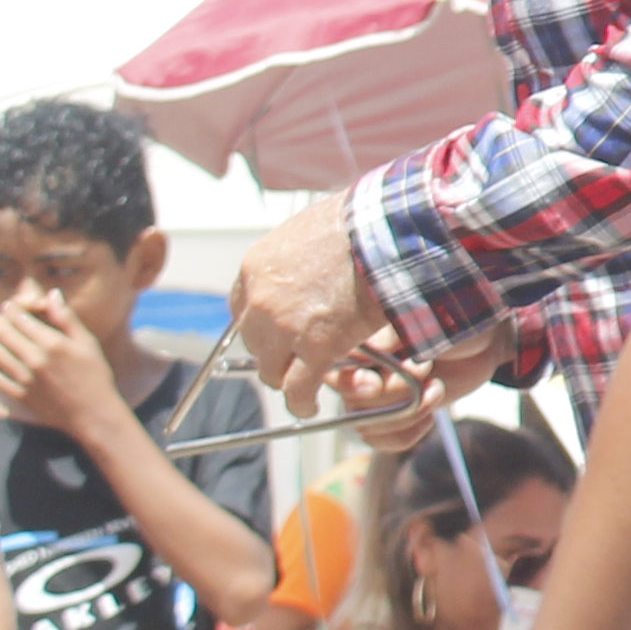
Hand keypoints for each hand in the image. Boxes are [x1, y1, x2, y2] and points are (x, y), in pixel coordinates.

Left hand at [0, 287, 126, 440]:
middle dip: (0, 321)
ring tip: (1, 338)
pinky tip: (3, 362)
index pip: (21, 319)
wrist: (92, 413)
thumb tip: (52, 294)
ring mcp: (23, 378)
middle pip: (3, 333)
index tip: (10, 305)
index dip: (11, 309)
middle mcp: (34, 359)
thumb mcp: (87, 343)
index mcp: (52, 344)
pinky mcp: (18, 394)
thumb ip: (66, 318)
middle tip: (3, 319)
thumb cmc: (95, 375)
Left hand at [227, 200, 413, 418]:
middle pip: (254, 342)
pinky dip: (302, 402)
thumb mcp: (315, 227)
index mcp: (257, 267)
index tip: (271, 331)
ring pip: (272, 369)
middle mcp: (260, 301)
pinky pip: (299, 389)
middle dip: (272, 351)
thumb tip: (314, 258)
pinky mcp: (315, 349)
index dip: (257, 324)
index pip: (240, 308)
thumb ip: (301, 252)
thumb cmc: (364, 221)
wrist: (390, 232)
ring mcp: (285, 328)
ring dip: (286, 378)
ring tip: (300, 386)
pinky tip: (309, 407)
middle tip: (291, 356)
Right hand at [337, 331, 507, 454]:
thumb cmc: (452, 320)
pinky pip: (380, 441)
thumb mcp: (423, 319)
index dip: (350, 384)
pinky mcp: (391, 415)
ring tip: (436, 390)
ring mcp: (372, 396)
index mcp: (358, 343)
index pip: (332, 373)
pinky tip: (429, 418)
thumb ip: (391, 335)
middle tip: (427, 371)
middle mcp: (357, 371)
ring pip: (367, 427)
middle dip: (395, 394)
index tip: (376, 383)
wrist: (479, 342)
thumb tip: (365, 351)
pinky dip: (406, 436)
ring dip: (408, 415)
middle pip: (354, 404)